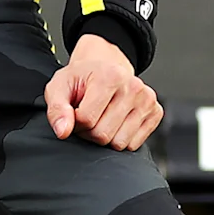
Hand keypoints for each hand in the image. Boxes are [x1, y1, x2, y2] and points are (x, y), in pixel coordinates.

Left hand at [45, 34, 160, 149]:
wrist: (105, 69)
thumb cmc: (82, 80)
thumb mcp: (59, 88)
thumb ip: (57, 109)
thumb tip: (63, 131)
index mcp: (110, 76)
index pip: (86, 120)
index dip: (74, 123)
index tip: (75, 112)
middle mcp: (133, 86)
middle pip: (103, 135)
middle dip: (90, 132)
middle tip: (88, 117)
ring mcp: (147, 100)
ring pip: (119, 143)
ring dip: (106, 137)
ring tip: (102, 118)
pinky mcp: (156, 112)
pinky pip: (133, 145)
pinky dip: (121, 138)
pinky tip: (117, 121)